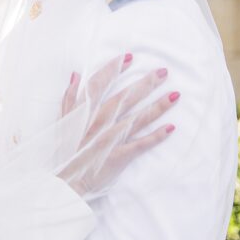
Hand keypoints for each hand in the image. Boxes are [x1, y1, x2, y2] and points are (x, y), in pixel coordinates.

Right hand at [59, 53, 178, 196]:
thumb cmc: (66, 150)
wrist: (66, 181)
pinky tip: (171, 128)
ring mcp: (109, 139)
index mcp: (84, 112)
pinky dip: (155, 136)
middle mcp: (98, 122)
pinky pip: (140, 144)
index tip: (129, 57)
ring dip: (157, 107)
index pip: (99, 84)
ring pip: (137, 119)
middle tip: (163, 72)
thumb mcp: (63, 121)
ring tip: (175, 95)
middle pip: (124, 98)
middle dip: (145, 84)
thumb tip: (77, 74)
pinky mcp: (118, 156)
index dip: (113, 69)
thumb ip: (70, 98)